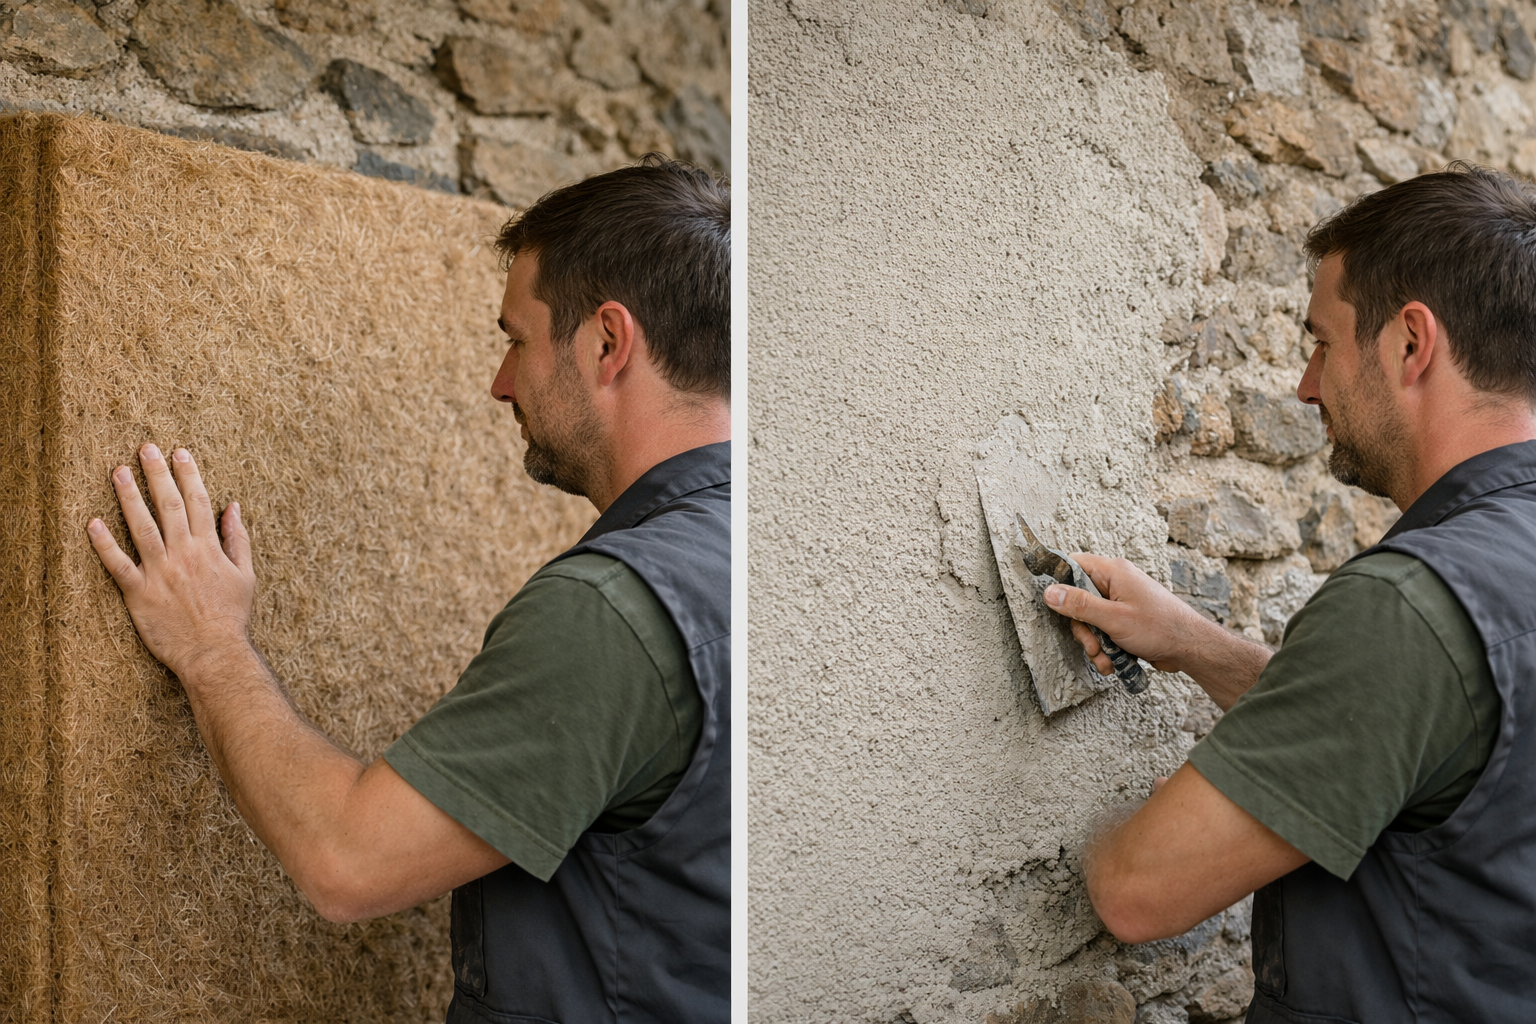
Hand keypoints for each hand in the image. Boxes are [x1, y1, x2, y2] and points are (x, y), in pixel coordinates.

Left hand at [88, 444, 254, 680]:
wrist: (215, 652)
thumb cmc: (232, 616)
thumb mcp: (246, 575)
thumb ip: (237, 539)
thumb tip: (233, 507)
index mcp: (209, 548)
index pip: (199, 502)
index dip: (189, 474)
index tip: (179, 453)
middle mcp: (184, 554)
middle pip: (169, 506)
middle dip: (157, 474)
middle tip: (145, 448)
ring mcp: (160, 572)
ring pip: (142, 527)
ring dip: (129, 497)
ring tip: (118, 471)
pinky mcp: (140, 593)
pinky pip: (118, 565)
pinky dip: (104, 544)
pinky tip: (92, 523)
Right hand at [1043, 553, 1210, 676]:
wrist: (1190, 648)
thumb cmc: (1160, 627)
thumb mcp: (1113, 618)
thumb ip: (1080, 605)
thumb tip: (1050, 593)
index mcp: (1113, 572)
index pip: (1073, 563)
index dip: (1058, 579)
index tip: (1050, 601)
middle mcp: (1116, 583)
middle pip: (1078, 599)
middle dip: (1082, 628)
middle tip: (1091, 643)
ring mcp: (1121, 602)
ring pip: (1090, 620)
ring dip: (1093, 643)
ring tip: (1105, 657)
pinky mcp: (1125, 620)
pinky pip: (1103, 631)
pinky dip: (1104, 648)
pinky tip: (1112, 661)